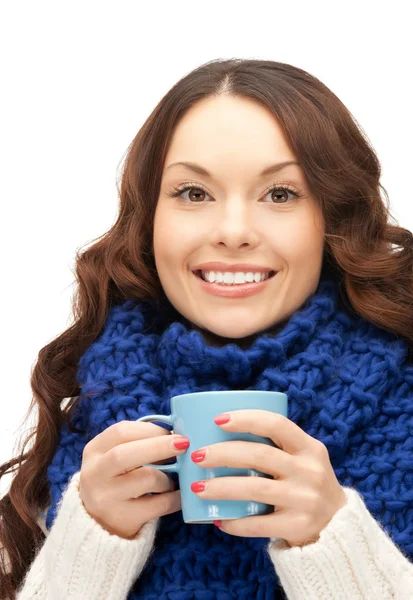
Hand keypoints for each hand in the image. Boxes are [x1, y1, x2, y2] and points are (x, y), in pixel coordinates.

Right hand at [79, 420, 188, 538]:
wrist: (99, 525)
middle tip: (184, 444)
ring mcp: (106, 499)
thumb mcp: (114, 457)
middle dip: (159, 446)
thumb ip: (139, 443)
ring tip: (172, 479)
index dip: (150, 429)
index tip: (171, 431)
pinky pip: (159, 505)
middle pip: (124, 454)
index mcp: (94, 451)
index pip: (121, 432)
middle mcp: (95, 474)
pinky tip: (179, 494)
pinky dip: (175, 497)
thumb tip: (175, 435)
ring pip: (145, 479)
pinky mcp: (122, 520)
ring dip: (166, 476)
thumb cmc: (116, 480)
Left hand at [189, 410, 346, 546]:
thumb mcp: (304, 459)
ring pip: (255, 488)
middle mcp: (310, 470)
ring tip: (197, 488)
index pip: (276, 424)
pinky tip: (218, 518)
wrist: (339, 528)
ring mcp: (305, 499)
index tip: (217, 420)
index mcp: (310, 448)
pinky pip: (259, 523)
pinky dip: (235, 522)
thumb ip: (277, 446)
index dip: (246, 419)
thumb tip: (221, 433)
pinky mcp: (298, 526)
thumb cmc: (307, 484)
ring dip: (221, 487)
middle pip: (259, 455)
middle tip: (197, 455)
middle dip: (222, 453)